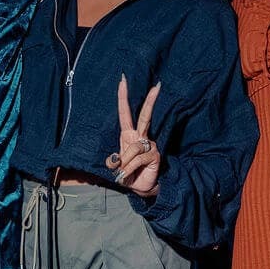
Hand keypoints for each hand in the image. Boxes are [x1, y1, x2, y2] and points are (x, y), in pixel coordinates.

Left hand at [107, 76, 161, 197]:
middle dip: (150, 101)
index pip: (125, 113)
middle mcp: (140, 137)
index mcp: (129, 135)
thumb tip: (117, 159)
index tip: (123, 81)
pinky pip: (138, 158)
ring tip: (123, 173)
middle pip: (144, 116)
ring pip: (134, 147)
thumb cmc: (128, 174)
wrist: (140, 188)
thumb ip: (113, 161)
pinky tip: (129, 174)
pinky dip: (130, 167)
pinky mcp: (155, 155)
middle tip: (157, 86)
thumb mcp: (115, 167)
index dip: (123, 98)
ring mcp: (150, 145)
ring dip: (125, 162)